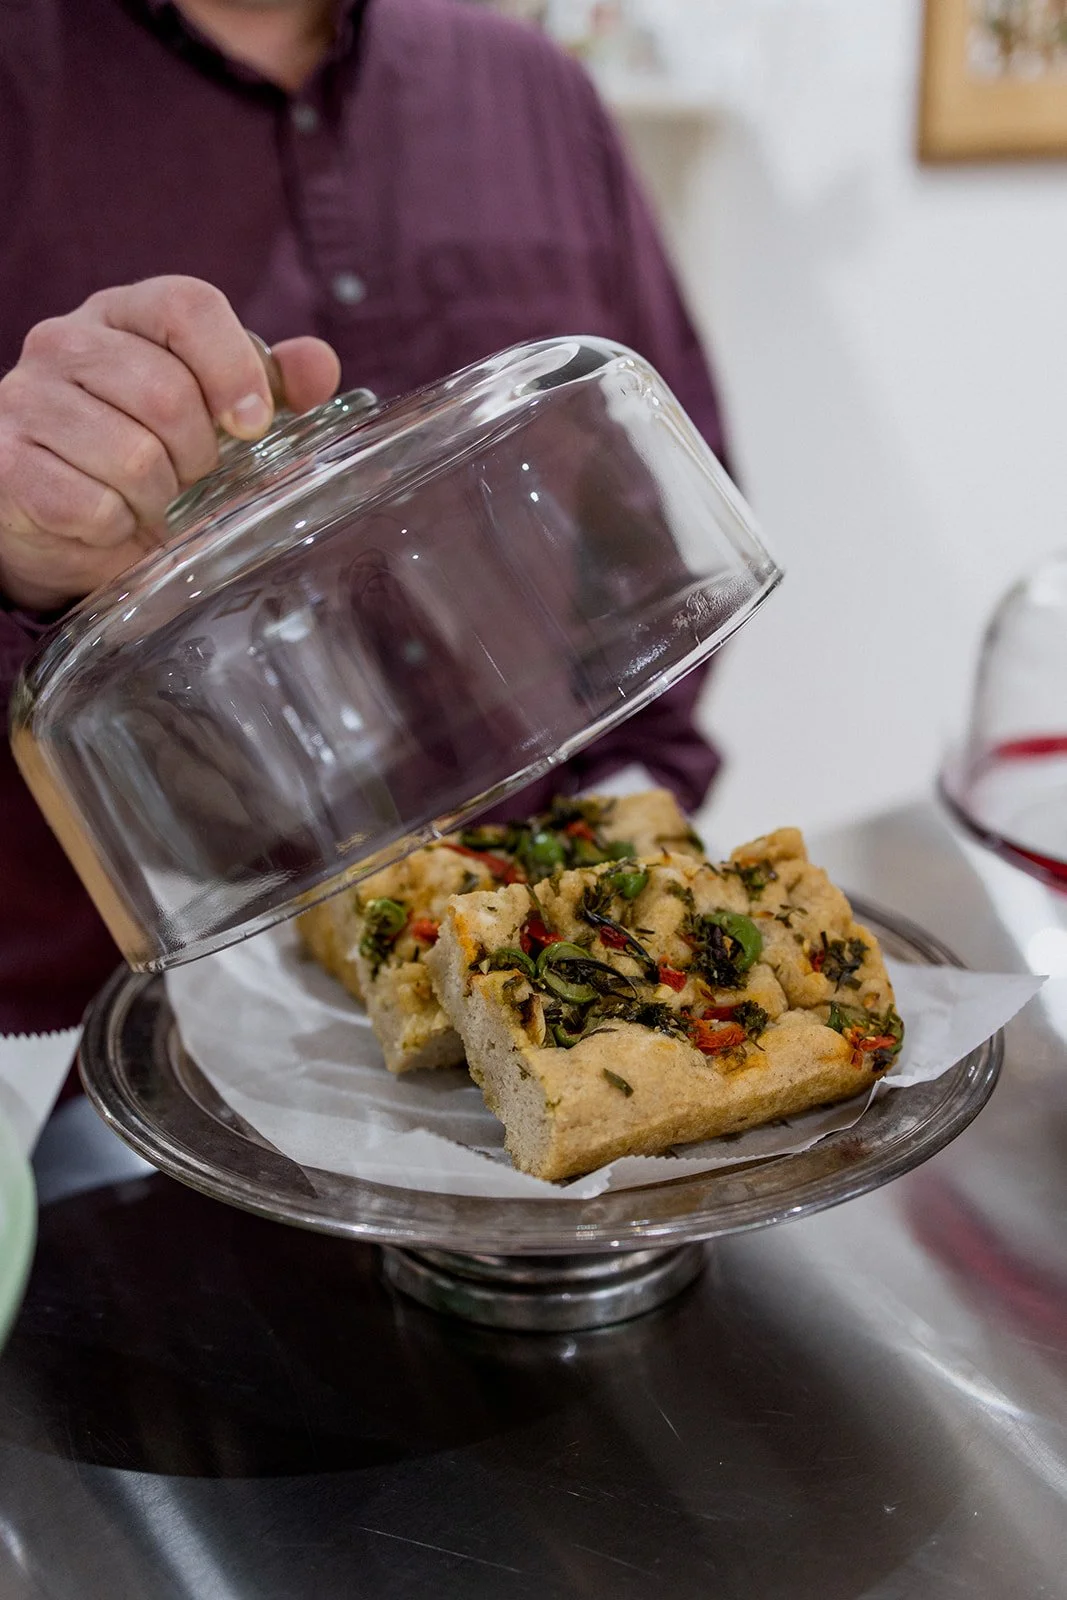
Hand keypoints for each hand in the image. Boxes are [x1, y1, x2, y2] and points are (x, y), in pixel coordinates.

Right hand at [0, 276, 340, 610]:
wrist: (52, 514)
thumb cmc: (141, 447)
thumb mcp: (209, 409)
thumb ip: (268, 381)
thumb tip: (319, 367)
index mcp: (124, 312)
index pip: (187, 305)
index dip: (234, 367)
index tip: (252, 424)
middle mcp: (65, 341)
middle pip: (167, 392)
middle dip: (197, 455)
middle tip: (188, 475)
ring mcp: (26, 399)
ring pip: (133, 457)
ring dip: (157, 498)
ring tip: (146, 499)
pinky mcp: (6, 463)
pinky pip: (93, 506)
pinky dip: (115, 529)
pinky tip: (106, 520)